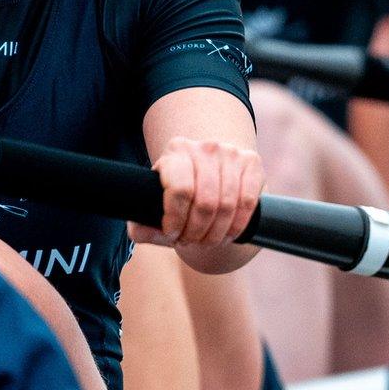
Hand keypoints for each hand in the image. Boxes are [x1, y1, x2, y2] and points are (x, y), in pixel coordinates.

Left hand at [130, 137, 262, 247]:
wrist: (213, 175)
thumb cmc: (182, 194)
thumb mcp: (160, 206)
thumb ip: (144, 223)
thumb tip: (137, 232)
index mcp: (177, 151)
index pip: (179, 189)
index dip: (176, 219)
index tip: (172, 234)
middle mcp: (205, 147)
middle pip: (205, 202)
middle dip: (196, 232)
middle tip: (190, 242)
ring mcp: (230, 153)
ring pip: (227, 205)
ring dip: (216, 233)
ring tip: (207, 241)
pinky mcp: (251, 162)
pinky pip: (248, 202)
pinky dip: (237, 226)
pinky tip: (227, 234)